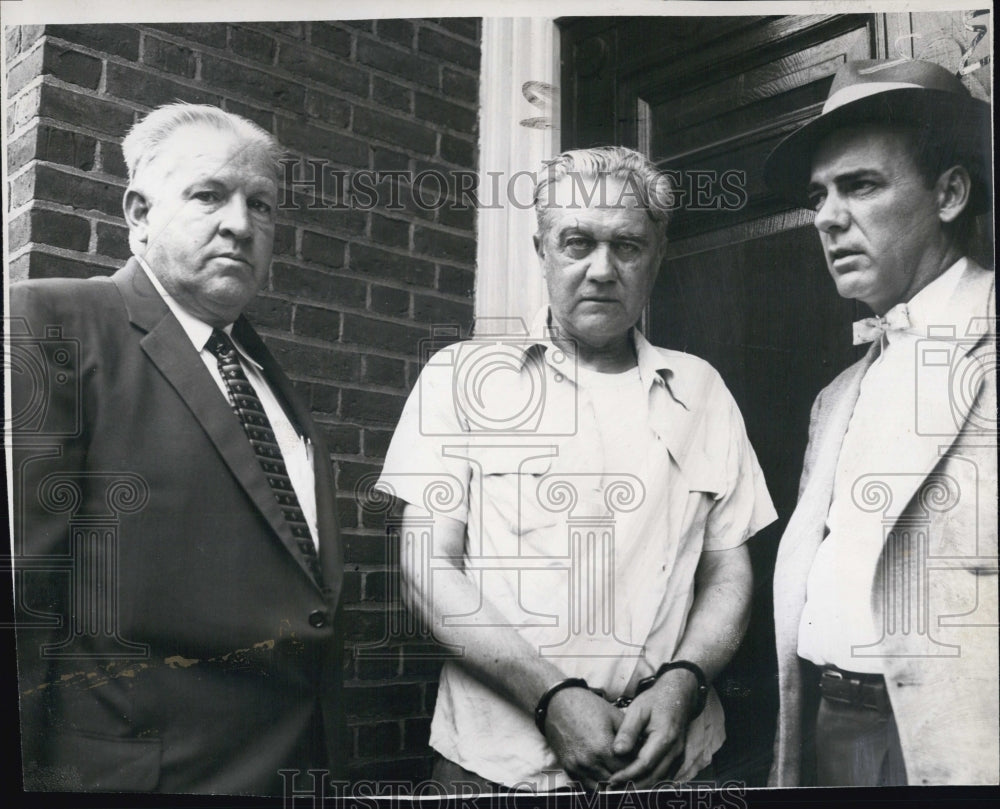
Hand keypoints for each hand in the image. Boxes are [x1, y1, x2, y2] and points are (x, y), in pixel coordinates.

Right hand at [543, 687, 632, 790]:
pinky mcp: (568, 768)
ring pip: (602, 787)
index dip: (637, 767)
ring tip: (620, 774)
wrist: (557, 702)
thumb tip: (644, 749)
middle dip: (626, 777)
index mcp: (603, 748)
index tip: (642, 763)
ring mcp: (577, 767)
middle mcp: (590, 762)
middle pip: (616, 781)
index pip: (628, 769)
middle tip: (634, 770)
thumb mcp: (614, 715)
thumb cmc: (587, 705)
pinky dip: (597, 784)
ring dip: (612, 783)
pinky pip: (586, 786)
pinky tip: (605, 775)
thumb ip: (631, 735)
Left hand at [606, 669, 698, 787]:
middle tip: (613, 789)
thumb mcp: (638, 709)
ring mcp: (678, 756)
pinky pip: (664, 775)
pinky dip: (650, 781)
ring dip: (641, 786)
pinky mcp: (677, 758)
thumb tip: (617, 751)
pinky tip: (635, 782)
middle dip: (633, 786)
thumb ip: (628, 731)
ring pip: (660, 779)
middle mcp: (675, 750)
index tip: (612, 779)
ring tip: (621, 788)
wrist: (678, 695)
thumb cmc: (656, 700)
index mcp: (665, 737)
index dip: (628, 774)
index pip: (645, 764)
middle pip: (654, 777)